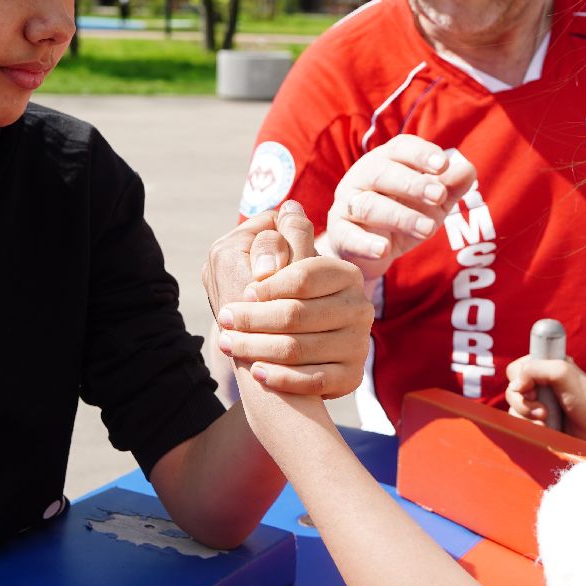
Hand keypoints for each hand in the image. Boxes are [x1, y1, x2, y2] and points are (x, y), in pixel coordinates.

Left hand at [215, 201, 373, 398]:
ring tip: (229, 344)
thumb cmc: (285, 300)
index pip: (304, 275)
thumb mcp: (284, 264)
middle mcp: (360, 307)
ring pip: (299, 348)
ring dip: (256, 348)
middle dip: (254, 318)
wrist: (300, 361)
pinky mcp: (352, 376)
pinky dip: (281, 377)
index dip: (269, 284)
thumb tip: (288, 205)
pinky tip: (257, 373)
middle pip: (296, 313)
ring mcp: (359, 343)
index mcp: (345, 273)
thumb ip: (285, 237)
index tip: (242, 291)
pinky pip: (314, 380)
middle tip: (225, 321)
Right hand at [326, 135, 477, 280]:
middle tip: (439, 196)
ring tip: (428, 229)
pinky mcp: (339, 234)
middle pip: (381, 173)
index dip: (421, 154)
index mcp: (386, 161)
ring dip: (400, 216)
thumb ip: (451, 186)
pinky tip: (383, 249)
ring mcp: (347, 204)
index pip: (400, 148)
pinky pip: (348, 235)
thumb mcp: (433, 202)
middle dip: (412, 183)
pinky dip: (365, 243)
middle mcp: (362, 177)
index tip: (442, 165)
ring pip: (368, 205)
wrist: (371, 250)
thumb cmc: (404, 214)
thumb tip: (467, 169)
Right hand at [505, 354, 585, 441]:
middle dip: (524, 404)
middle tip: (543, 410)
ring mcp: (537, 404)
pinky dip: (531, 428)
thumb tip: (516, 386)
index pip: (515, 370)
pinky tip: (546, 429)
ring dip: (528, 418)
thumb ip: (535, 369)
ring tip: (547, 421)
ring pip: (514, 410)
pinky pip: (521, 425)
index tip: (534, 389)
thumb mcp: (562, 371)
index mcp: (543, 367)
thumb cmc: (585, 396)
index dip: (520, 381)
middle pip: (512, 392)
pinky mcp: (537, 422)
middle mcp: (538, 385)